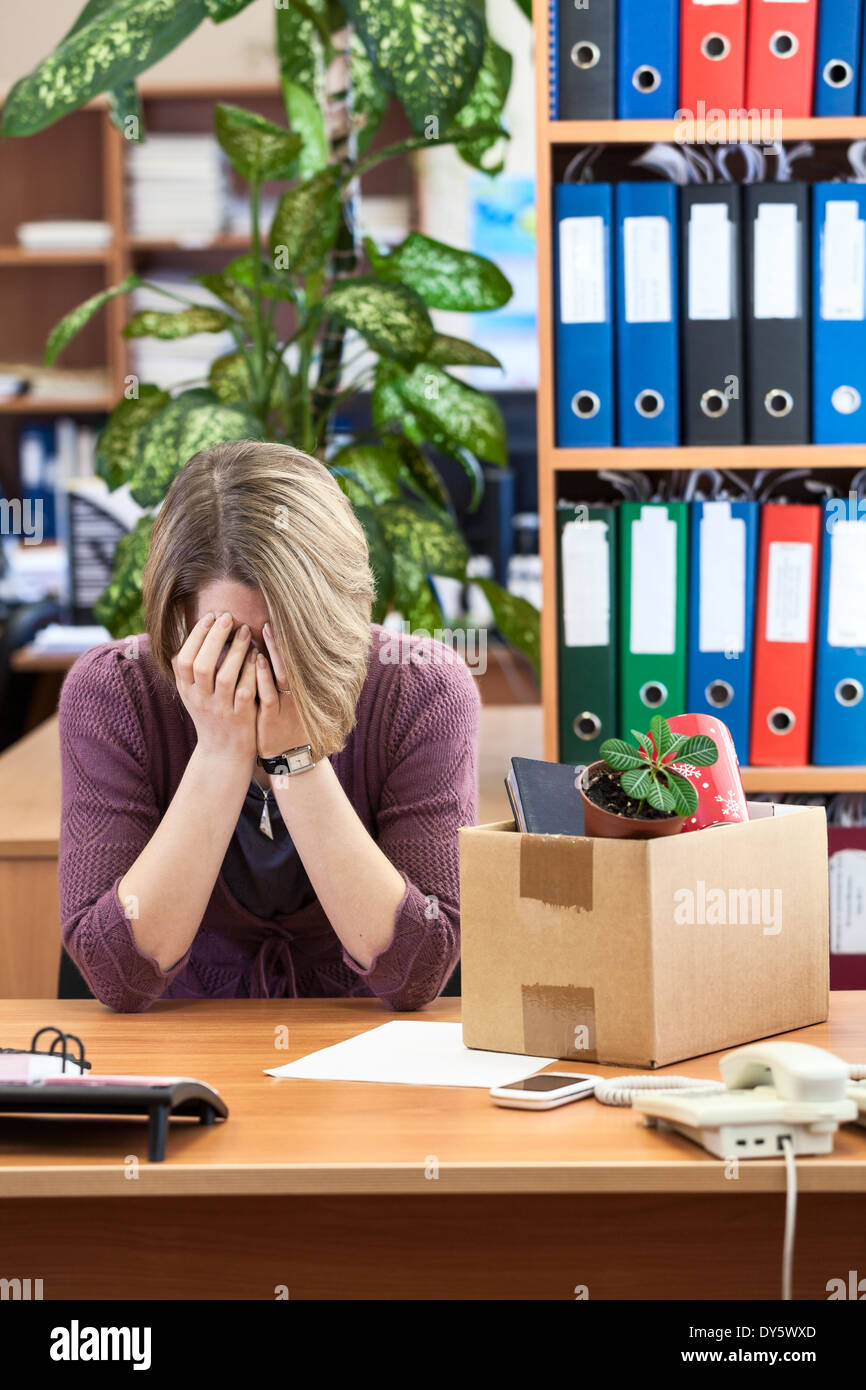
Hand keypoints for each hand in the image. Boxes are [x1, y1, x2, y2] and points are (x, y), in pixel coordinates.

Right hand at [172, 611, 256, 764]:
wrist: (223, 752)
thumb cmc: (210, 713)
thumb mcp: (192, 693)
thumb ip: (188, 668)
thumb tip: (187, 632)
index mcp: (186, 690)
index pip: (183, 660)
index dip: (195, 637)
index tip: (210, 617)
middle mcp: (200, 700)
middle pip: (202, 665)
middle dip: (214, 638)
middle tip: (228, 617)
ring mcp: (220, 709)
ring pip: (225, 677)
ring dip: (235, 651)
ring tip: (245, 631)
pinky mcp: (241, 717)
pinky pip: (246, 691)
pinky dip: (251, 671)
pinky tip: (258, 655)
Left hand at [255, 622, 308, 758]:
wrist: (292, 758)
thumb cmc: (290, 723)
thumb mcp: (295, 700)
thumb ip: (289, 677)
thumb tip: (280, 650)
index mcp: (303, 688)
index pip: (298, 657)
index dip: (290, 638)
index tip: (283, 616)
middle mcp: (298, 694)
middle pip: (293, 660)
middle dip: (284, 638)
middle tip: (275, 615)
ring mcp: (286, 705)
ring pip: (282, 673)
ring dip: (274, 651)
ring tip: (266, 629)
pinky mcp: (273, 718)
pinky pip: (269, 693)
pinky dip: (263, 675)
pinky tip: (257, 659)